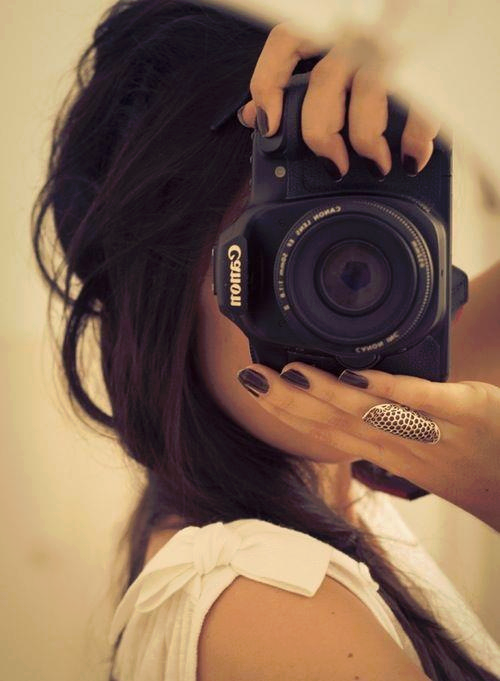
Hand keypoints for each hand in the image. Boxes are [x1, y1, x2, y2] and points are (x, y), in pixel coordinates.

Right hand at [236, 363, 499, 532]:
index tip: (256, 392)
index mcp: (391, 455)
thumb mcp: (423, 458)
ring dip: (324, 395)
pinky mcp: (469, 410)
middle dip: (288, 402)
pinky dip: (387, 390)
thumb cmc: (475, 471)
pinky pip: (423, 400)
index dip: (288, 414)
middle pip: (335, 425)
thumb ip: (389, 432)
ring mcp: (435, 431)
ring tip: (286, 373)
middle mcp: (403, 448)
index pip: (329, 434)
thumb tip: (358, 400)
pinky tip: (355, 375)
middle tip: (250, 378)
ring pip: (369, 415)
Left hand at [237, 21, 439, 178]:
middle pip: (323, 85)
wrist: (466, 7)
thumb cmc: (392, 33)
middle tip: (333, 163)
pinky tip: (411, 157)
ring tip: (374, 165)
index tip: (267, 124)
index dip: (268, 85)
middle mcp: (360, 33)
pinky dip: (414, 140)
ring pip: (367, 98)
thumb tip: (255, 114)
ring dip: (366, 142)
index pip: (285, 42)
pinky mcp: (431, 66)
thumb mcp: (339, 43)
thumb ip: (295, 73)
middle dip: (321, 135)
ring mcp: (396, 49)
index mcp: (333, 26)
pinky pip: (419, 108)